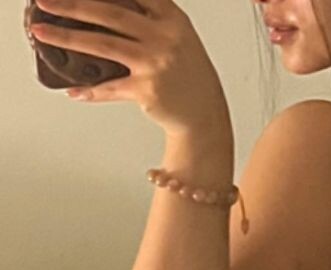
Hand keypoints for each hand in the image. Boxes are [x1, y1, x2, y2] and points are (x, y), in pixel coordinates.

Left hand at [28, 0, 231, 134]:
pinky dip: (90, 91)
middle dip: (72, 6)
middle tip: (45, 2)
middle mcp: (164, 36)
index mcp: (170, 17)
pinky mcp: (147, 90)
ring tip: (43, 34)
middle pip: (109, 13)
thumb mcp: (176, 36)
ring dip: (68, 38)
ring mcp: (155, 63)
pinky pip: (110, 88)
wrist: (205, 114)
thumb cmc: (187, 74)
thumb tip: (103, 12)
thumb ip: (148, 19)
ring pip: (103, 45)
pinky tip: (73, 90)